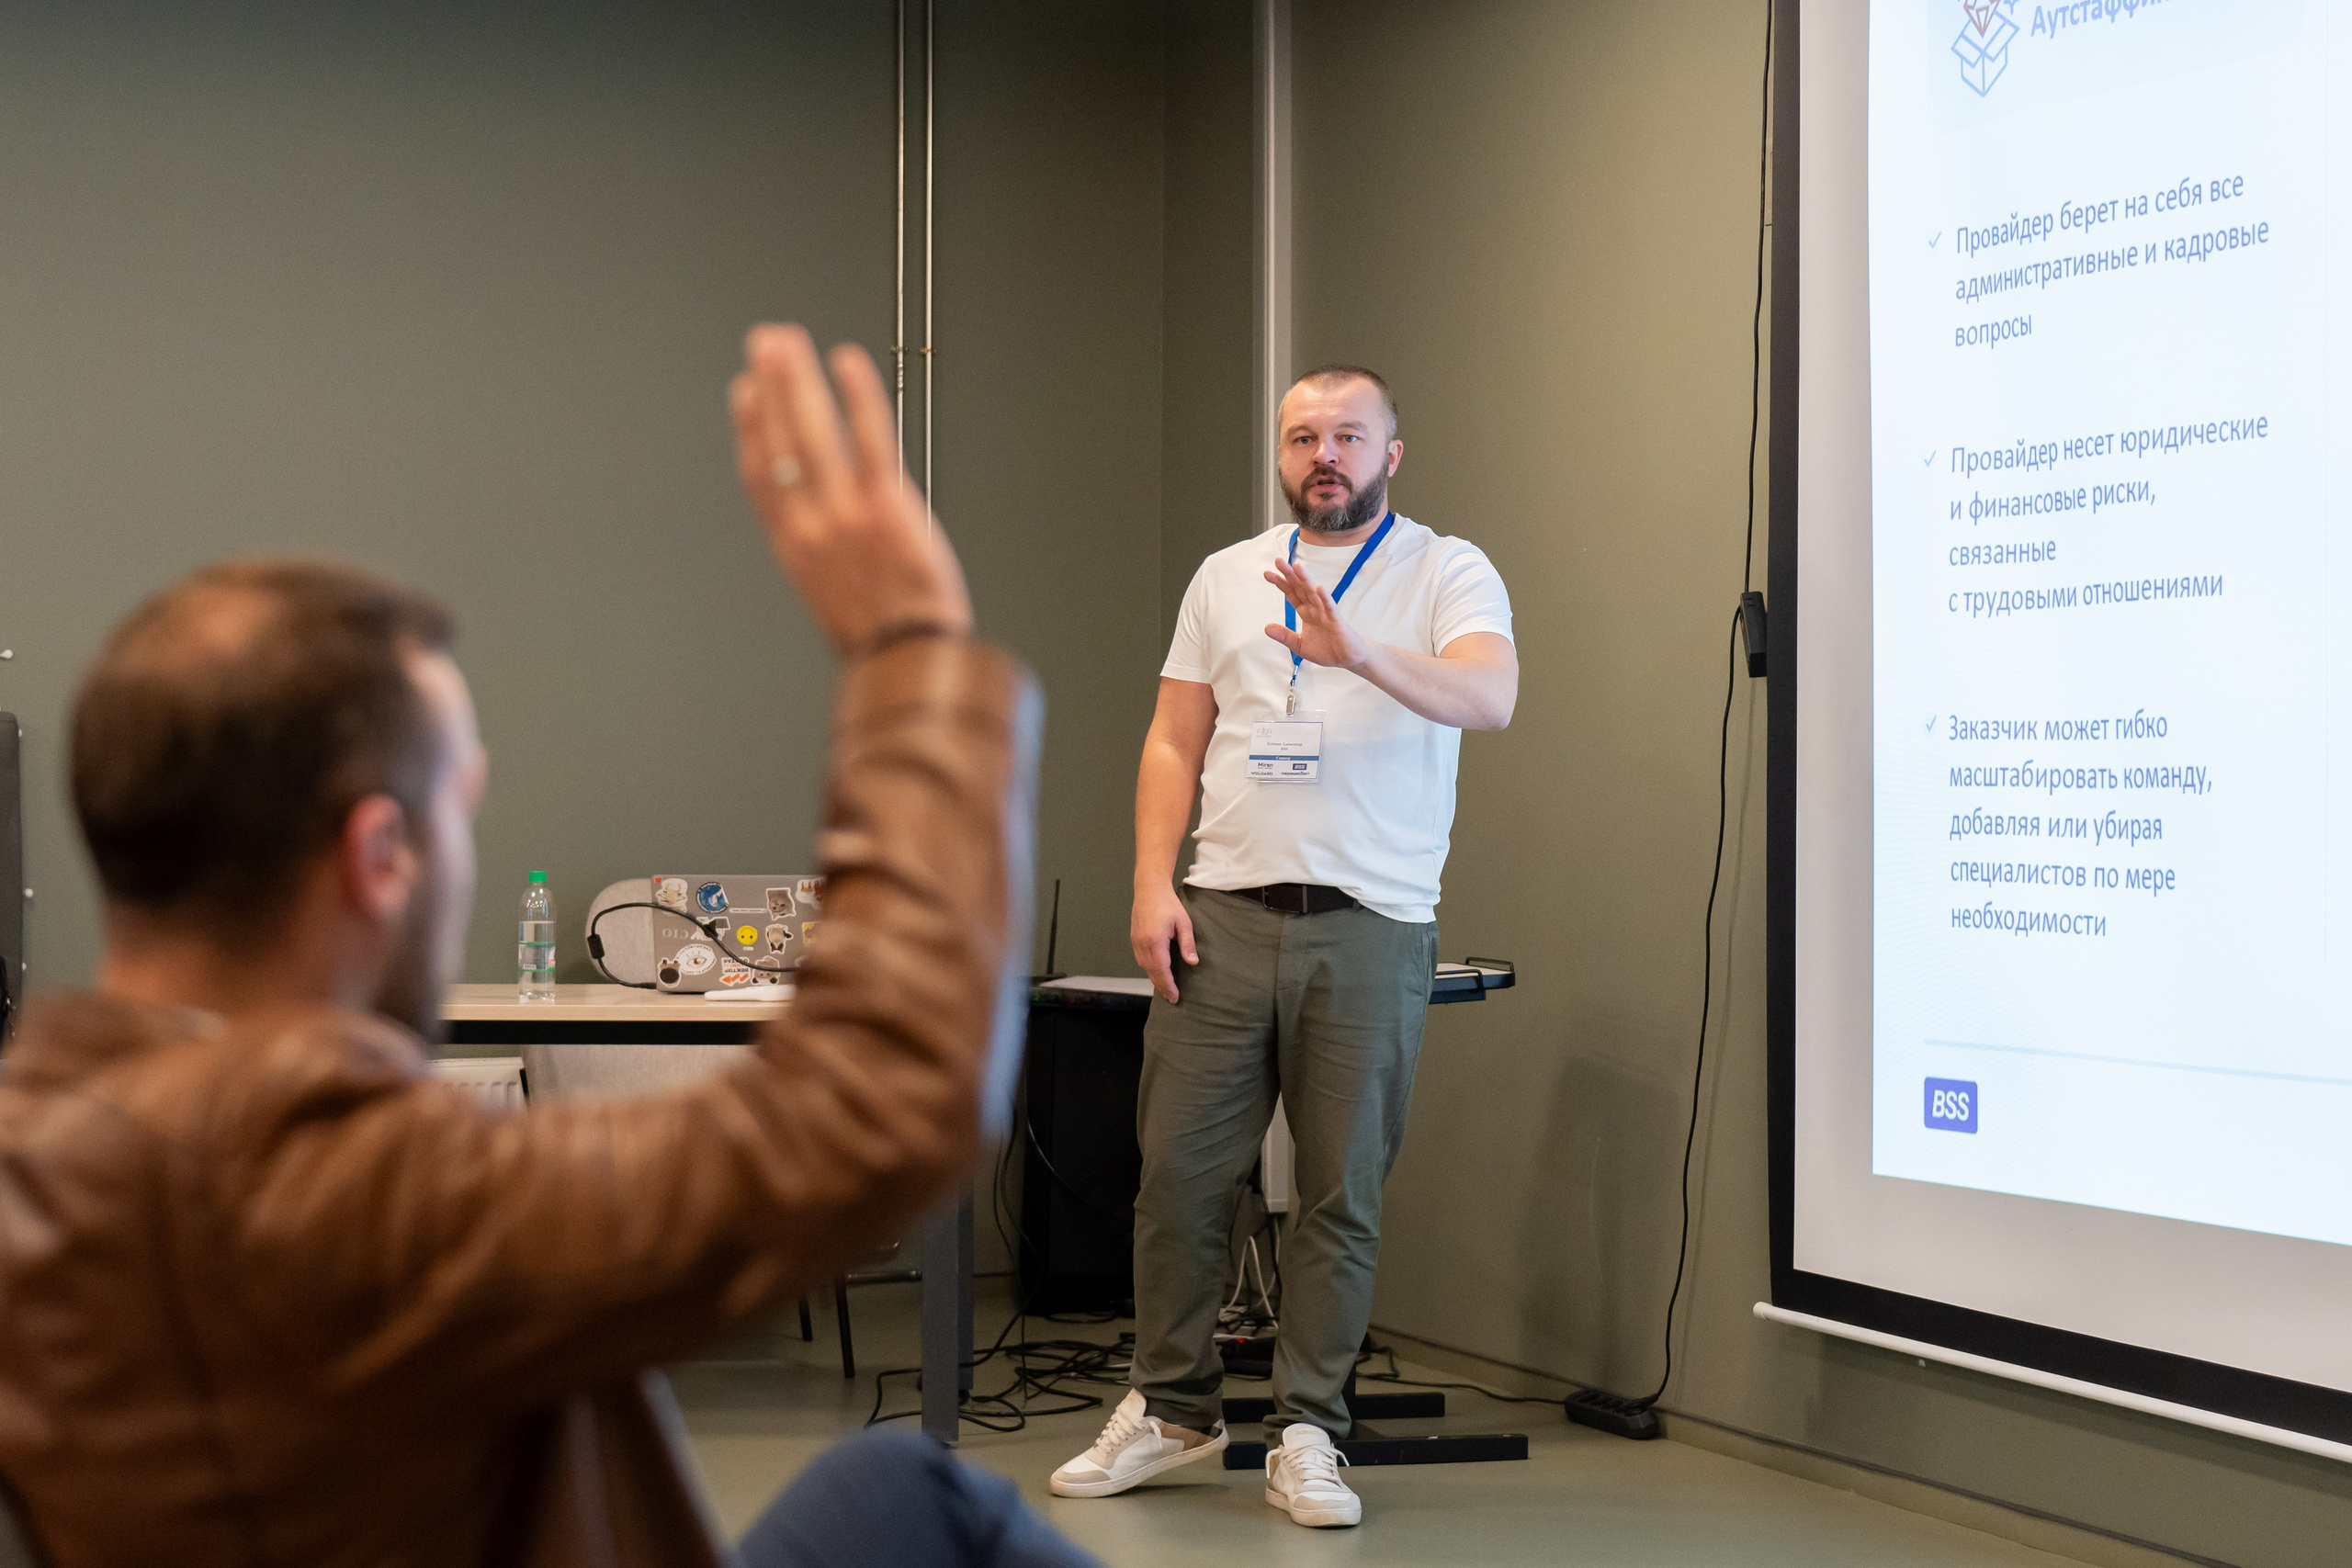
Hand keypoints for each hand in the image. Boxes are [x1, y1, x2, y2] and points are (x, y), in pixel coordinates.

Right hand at [731, 325, 972, 656]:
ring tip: (790, 341)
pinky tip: (849, 363)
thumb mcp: (829, 595)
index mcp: (794, 546)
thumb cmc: (880, 635)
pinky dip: (858, 396)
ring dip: (798, 379)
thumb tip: (818, 517)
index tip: (746, 393)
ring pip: (814, 431)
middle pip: (780, 440)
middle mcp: (812, 524)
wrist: (908, 659)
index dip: (750, 428)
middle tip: (764, 344)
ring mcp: (846, 512)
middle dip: (771, 385)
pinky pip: (870, 437)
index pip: (761, 475)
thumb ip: (817, 551)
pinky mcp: (887, 504)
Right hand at [1131, 883, 1197, 1003]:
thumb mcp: (1184, 922)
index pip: (1162, 970)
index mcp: (1155, 941)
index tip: (1175, 996)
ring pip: (1144, 967)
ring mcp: (1136, 942)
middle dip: (1162, 987)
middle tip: (1172, 998)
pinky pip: (1140, 960)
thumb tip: (1193, 962)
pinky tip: (1156, 973)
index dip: (1168, 985)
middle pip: (1152, 972)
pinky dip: (1148, 969)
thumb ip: (1187, 943)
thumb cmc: (1168, 904)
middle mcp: (1142, 944)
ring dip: (1154, 979)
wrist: (1149, 889)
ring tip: (1165, 988)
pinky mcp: (1134, 939)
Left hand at [1263, 558, 1373, 668]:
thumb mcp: (1300, 645)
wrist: (1349, 658)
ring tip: (1297, 566)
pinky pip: (1330, 608)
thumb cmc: (1327, 649)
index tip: (1267, 574)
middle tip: (1278, 561)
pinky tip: (1319, 588)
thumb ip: (1285, 636)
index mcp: (1306, 613)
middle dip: (1290, 575)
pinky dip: (1325, 598)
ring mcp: (1326, 613)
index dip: (1280, 584)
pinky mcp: (1337, 621)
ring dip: (1306, 580)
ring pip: (1314, 594)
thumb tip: (1266, 627)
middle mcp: (1315, 609)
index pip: (1292, 594)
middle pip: (1300, 588)